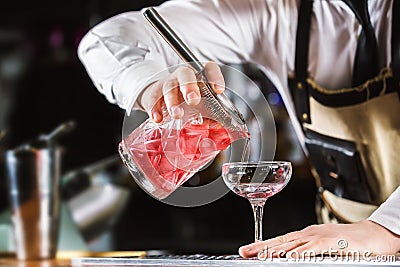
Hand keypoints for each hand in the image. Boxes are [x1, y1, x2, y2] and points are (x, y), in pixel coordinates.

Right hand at [139, 62, 224, 122]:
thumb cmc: (187, 98)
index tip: (218, 90)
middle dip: (189, 87)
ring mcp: (168, 82)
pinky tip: (158, 119)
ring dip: (172, 102)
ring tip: (177, 115)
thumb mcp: (200, 103)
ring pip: (169, 87)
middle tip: (193, 101)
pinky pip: (154, 99)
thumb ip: (210, 112)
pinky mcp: (155, 92)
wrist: (163, 96)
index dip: (215, 77)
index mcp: (199, 74)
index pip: (209, 68)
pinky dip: (155, 109)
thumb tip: (217, 123)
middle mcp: (183, 75)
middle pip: (185, 74)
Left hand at [239, 220, 399, 258]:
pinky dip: (299, 253)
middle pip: (280, 240)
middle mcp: (308, 233)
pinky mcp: (331, 242)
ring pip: (292, 244)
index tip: (246, 251)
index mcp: (305, 235)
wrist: (373, 235)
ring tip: (258, 256)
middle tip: (243, 252)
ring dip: (274, 250)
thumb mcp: (323, 247)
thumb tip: (290, 258)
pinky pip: (312, 248)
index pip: (279, 240)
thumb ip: (307, 251)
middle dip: (260, 247)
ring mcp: (319, 236)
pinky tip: (288, 258)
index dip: (261, 245)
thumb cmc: (349, 242)